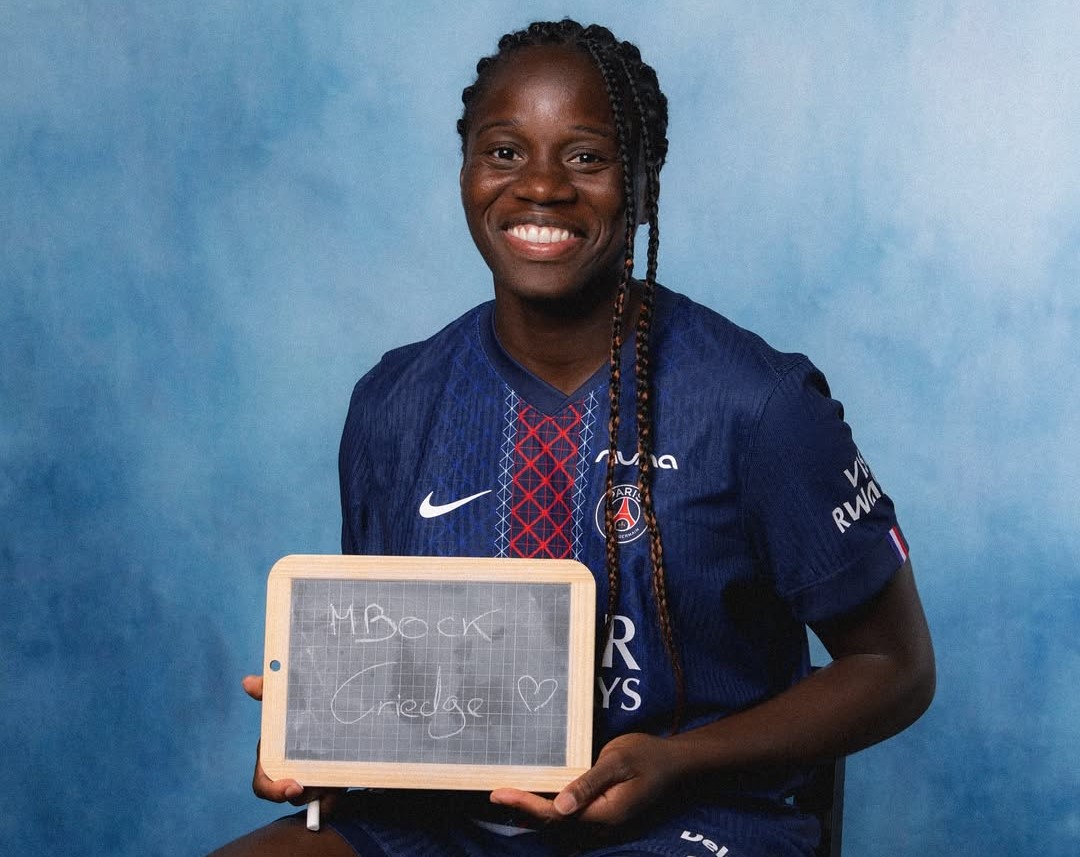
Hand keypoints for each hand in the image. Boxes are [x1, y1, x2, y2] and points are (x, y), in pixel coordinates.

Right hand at [243, 675, 345, 813]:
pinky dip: (334, 798)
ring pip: (312, 800)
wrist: (341, 711)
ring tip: (335, 776)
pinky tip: (342, 784)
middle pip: (291, 796)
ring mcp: (309, 782)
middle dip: (305, 792)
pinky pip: (328, 803)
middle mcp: (289, 773)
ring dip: (323, 791)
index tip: (293, 786)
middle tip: (320, 782)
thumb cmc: (307, 708)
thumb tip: (248, 681)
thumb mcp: (291, 698)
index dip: (274, 790)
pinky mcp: (327, 788)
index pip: (264, 785)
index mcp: (274, 758)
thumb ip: (271, 690)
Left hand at [489, 732, 679, 826]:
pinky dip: (551, 807)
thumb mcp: (617, 762)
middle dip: (524, 808)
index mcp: (604, 812)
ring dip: (535, 810)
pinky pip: (572, 814)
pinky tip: (538, 797)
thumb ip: (588, 784)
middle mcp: (601, 822)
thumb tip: (559, 806)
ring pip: (561, 821)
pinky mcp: (604, 810)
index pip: (555, 814)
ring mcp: (603, 819)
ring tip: (509, 797)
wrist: (674, 761)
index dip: (525, 803)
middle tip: (496, 793)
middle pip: (554, 821)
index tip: (499, 793)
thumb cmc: (647, 755)